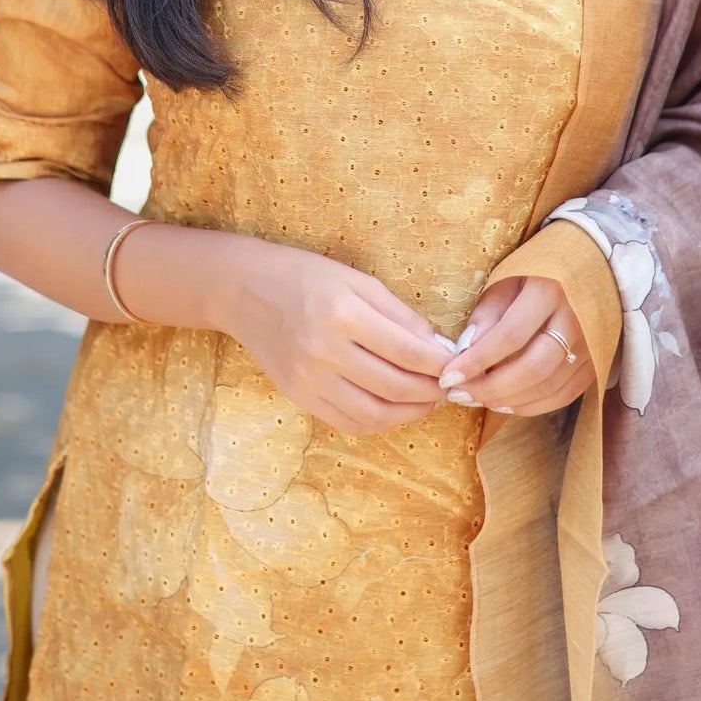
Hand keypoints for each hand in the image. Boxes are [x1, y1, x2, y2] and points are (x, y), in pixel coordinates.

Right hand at [226, 241, 450, 436]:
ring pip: (375, 414)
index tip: (455, 364)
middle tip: (447, 386)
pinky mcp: (299, 397)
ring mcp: (309, 379)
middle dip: (431, 392)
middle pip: (395, 387)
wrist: (245, 290)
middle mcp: (325, 351)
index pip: (407, 352)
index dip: (439, 364)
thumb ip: (399, 314)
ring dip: (410, 414)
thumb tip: (438, 347)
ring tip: (426, 401)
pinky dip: (379, 422)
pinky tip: (394, 409)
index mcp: (343, 314)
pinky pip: (348, 423)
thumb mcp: (357, 281)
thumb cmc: (306, 276)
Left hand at [437, 274, 593, 415]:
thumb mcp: (510, 274)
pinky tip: (507, 404)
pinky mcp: (598, 360)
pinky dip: (535, 405)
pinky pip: (566, 393)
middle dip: (492, 388)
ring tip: (477, 400)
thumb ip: (489, 311)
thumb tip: (464, 351)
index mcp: (550, 289)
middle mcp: (577, 319)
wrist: (596, 260)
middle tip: (459, 395)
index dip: (477, 360)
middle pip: (533, 368)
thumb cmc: (543, 264)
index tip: (448, 376)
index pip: (510, 335)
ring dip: (510, 401)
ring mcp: (592, 343)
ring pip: (550, 386)